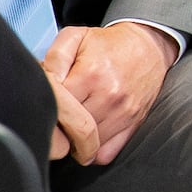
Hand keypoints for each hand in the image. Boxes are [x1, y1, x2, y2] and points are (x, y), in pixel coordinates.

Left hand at [40, 22, 179, 165]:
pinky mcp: (133, 125)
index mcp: (91, 75)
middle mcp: (109, 97)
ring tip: (71, 125)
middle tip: (55, 117)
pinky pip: (106, 154)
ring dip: (74, 141)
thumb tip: (41, 80)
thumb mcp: (76, 37)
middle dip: (58, 126)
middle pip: (70, 129)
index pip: (57, 107)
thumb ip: (54, 57)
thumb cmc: (110, 45)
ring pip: (87, 146)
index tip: (44, 104)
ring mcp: (124, 114)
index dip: (46, 108)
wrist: (149, 46)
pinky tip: (87, 137)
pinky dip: (93, 152)